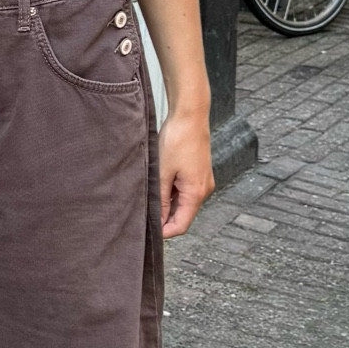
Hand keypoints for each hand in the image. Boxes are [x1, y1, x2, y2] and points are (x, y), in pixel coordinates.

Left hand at [156, 106, 212, 238]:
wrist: (190, 115)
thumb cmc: (178, 139)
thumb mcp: (163, 172)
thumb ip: (160, 198)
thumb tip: (157, 218)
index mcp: (196, 193)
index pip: (181, 225)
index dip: (164, 232)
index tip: (148, 230)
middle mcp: (204, 190)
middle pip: (183, 215)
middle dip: (164, 218)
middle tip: (144, 213)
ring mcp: (202, 181)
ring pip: (183, 202)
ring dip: (167, 203)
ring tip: (149, 195)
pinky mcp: (199, 173)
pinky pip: (185, 190)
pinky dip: (172, 192)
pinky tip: (159, 183)